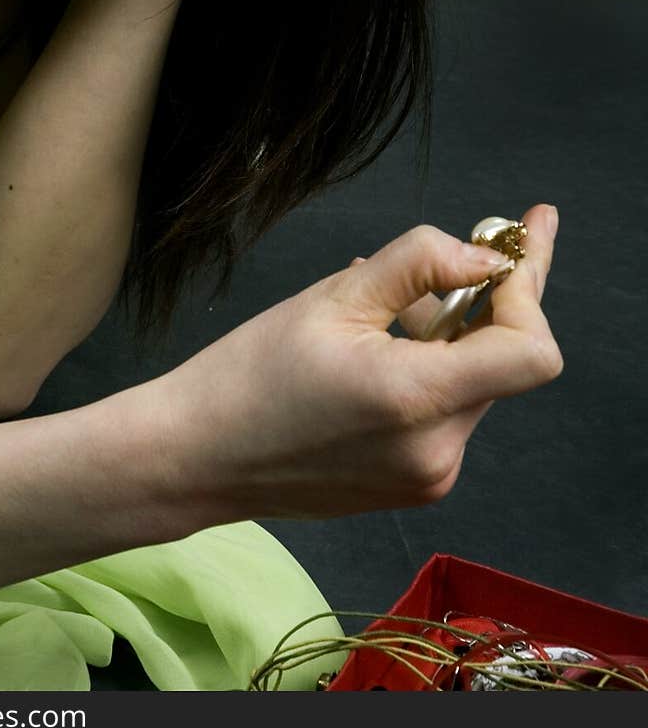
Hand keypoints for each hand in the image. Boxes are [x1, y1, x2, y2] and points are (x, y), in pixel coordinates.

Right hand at [155, 204, 560, 523]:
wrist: (196, 457)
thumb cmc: (249, 376)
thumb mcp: (333, 297)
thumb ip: (420, 263)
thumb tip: (483, 257)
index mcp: (417, 402)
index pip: (532, 350)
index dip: (528, 287)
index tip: (512, 242)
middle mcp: (437, 452)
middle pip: (506, 362)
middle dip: (487, 300)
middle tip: (470, 245)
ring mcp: (427, 477)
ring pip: (475, 383)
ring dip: (452, 336)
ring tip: (385, 309)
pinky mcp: (413, 486)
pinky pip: (447, 413)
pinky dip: (431, 370)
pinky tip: (376, 350)